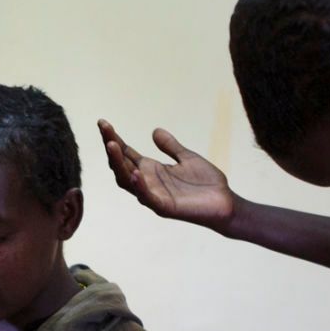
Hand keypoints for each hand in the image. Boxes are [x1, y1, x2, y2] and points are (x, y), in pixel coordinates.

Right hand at [99, 119, 237, 229]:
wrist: (226, 203)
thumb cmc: (206, 184)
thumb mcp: (187, 158)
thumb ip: (171, 146)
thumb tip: (154, 131)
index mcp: (151, 171)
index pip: (126, 153)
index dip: (113, 138)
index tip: (103, 122)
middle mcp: (147, 183)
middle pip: (120, 165)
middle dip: (111, 147)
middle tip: (104, 128)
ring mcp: (153, 196)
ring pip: (127, 181)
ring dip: (118, 164)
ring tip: (112, 145)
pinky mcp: (164, 208)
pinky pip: (147, 197)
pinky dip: (140, 186)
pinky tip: (135, 172)